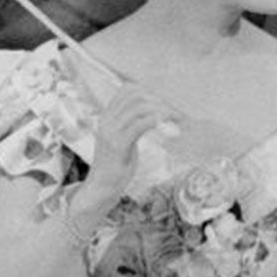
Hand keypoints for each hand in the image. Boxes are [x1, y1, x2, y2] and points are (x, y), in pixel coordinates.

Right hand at [86, 83, 179, 197]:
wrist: (101, 186)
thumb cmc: (116, 164)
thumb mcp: (122, 139)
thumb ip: (132, 125)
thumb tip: (152, 115)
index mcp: (107, 116)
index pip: (127, 90)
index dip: (149, 93)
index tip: (164, 104)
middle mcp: (107, 120)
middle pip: (135, 96)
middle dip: (158, 101)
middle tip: (174, 113)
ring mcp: (111, 132)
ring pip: (139, 108)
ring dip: (161, 111)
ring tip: (175, 119)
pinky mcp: (118, 145)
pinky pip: (139, 125)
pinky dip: (155, 121)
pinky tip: (166, 126)